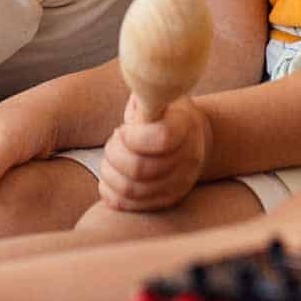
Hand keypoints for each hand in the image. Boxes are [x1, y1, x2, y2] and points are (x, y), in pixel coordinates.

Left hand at [96, 95, 211, 211]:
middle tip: (113, 142)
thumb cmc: (165, 111)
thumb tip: (132, 99)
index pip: (161, 138)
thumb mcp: (158, 94)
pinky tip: (109, 178)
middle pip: (140, 168)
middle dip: (114, 154)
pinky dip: (111, 193)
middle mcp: (188, 158)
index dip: (132, 137)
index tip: (122, 129)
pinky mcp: (168, 200)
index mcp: (186, 126)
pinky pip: (131, 205)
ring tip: (111, 158)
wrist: (191, 137)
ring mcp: (180, 183)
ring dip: (109, 173)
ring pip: (132, 190)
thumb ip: (144, 96)